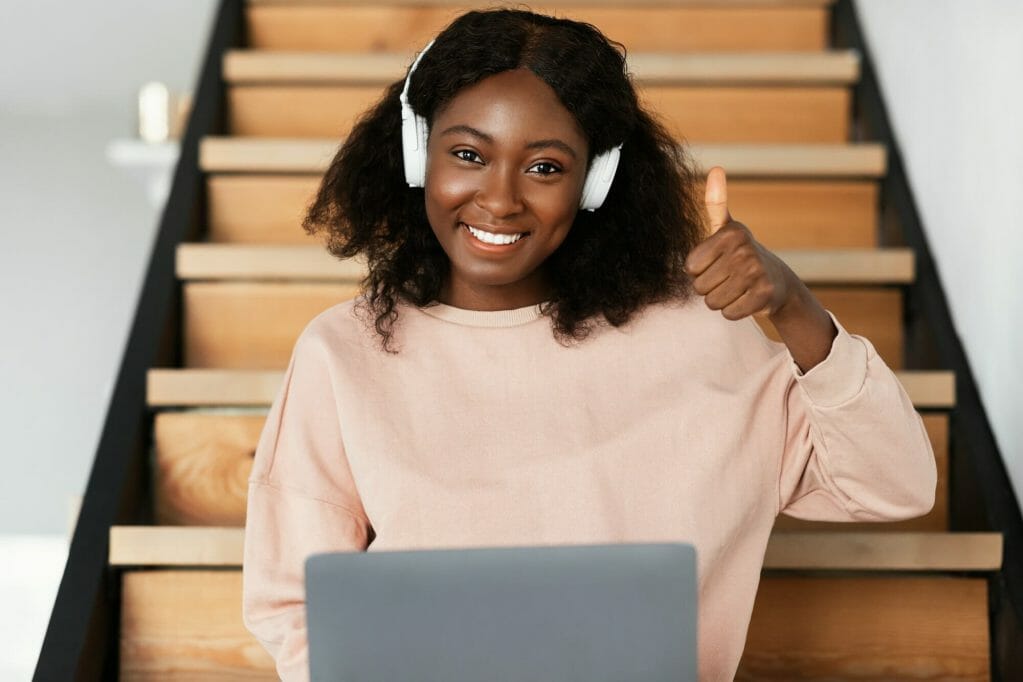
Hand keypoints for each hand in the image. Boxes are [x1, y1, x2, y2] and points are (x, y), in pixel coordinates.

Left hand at [684, 166, 796, 321]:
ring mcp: (756, 272)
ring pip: (712, 302)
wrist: (779, 281)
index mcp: (731, 232)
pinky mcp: (764, 296)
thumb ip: (716, 203)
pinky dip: (734, 311)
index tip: (716, 262)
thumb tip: (715, 168)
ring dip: (721, 300)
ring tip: (736, 287)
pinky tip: (746, 298)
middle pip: (699, 287)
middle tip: (728, 277)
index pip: (690, 267)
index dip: (699, 270)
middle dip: (709, 287)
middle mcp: (745, 249)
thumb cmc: (741, 254)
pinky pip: (729, 313)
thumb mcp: (727, 228)